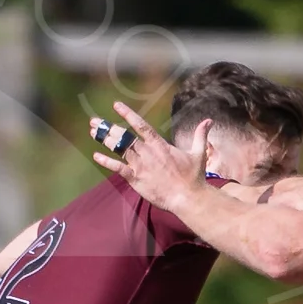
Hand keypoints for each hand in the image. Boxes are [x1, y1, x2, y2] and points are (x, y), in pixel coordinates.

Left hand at [92, 102, 208, 210]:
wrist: (188, 197)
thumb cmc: (193, 177)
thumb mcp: (198, 153)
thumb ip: (200, 135)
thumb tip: (209, 121)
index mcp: (160, 145)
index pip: (141, 125)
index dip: (128, 114)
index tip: (116, 106)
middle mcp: (148, 152)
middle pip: (124, 136)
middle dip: (109, 128)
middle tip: (95, 121)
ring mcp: (141, 165)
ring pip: (119, 149)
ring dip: (105, 140)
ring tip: (93, 132)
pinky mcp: (136, 179)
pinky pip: (118, 168)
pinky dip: (107, 162)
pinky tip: (96, 156)